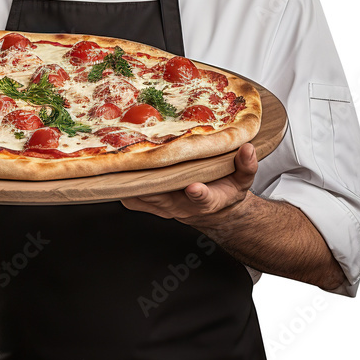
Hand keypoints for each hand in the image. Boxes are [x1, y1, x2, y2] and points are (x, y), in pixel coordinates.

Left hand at [121, 142, 257, 223]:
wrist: (214, 210)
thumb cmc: (225, 191)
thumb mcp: (243, 180)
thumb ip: (246, 166)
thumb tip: (247, 149)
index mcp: (207, 201)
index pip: (204, 199)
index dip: (199, 194)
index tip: (195, 188)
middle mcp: (182, 206)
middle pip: (163, 198)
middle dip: (151, 186)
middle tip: (139, 168)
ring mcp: (163, 207)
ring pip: (144, 199)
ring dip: (131, 185)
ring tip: (119, 165)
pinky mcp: (150, 205)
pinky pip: (132, 199)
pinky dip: (122, 187)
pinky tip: (112, 170)